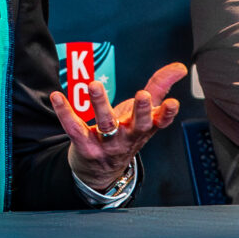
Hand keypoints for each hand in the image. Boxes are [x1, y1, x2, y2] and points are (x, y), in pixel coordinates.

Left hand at [52, 61, 185, 189]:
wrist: (101, 170)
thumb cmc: (126, 132)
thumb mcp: (144, 113)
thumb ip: (160, 87)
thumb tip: (181, 67)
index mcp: (145, 128)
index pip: (161, 121)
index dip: (168, 114)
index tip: (172, 103)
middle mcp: (129, 137)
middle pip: (138, 124)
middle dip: (141, 110)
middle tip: (142, 95)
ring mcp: (108, 144)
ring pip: (105, 124)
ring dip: (100, 104)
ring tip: (94, 85)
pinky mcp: (85, 146)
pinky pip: (74, 128)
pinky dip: (65, 112)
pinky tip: (57, 96)